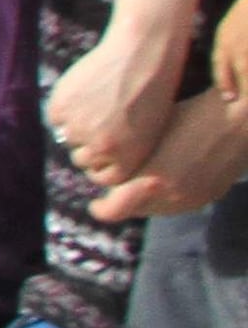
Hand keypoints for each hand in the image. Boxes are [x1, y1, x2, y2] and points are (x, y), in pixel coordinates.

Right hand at [51, 4, 196, 179]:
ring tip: (96, 104)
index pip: (101, 176)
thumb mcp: (147, 133)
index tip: (107, 148)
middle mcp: (100, 149)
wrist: (142, 56)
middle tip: (101, 121)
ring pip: (66, 137)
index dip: (102, 162)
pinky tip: (85, 92)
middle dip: (88, 144)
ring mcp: (78, 128)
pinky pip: (56, 116)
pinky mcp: (61, 107)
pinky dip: (66, 106)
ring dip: (76, 125)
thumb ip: (122, 153)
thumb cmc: (151, 93)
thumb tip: (91, 160)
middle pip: (80, 158)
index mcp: (126, 160)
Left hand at [91, 68, 247, 222]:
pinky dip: (166, 199)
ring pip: (157, 212)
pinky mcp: (209, 197)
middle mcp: (172, 198)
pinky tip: (163, 183)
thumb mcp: (150, 134)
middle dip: (121, 203)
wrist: (239, 119)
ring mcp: (193, 200)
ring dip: (144, 203)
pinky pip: (179, 206)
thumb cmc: (191, 115)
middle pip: (135, 212)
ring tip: (136, 186)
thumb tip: (109, 167)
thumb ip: (129, 159)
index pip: (114, 210)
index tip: (95, 204)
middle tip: (113, 191)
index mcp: (152, 181)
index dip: (101, 208)